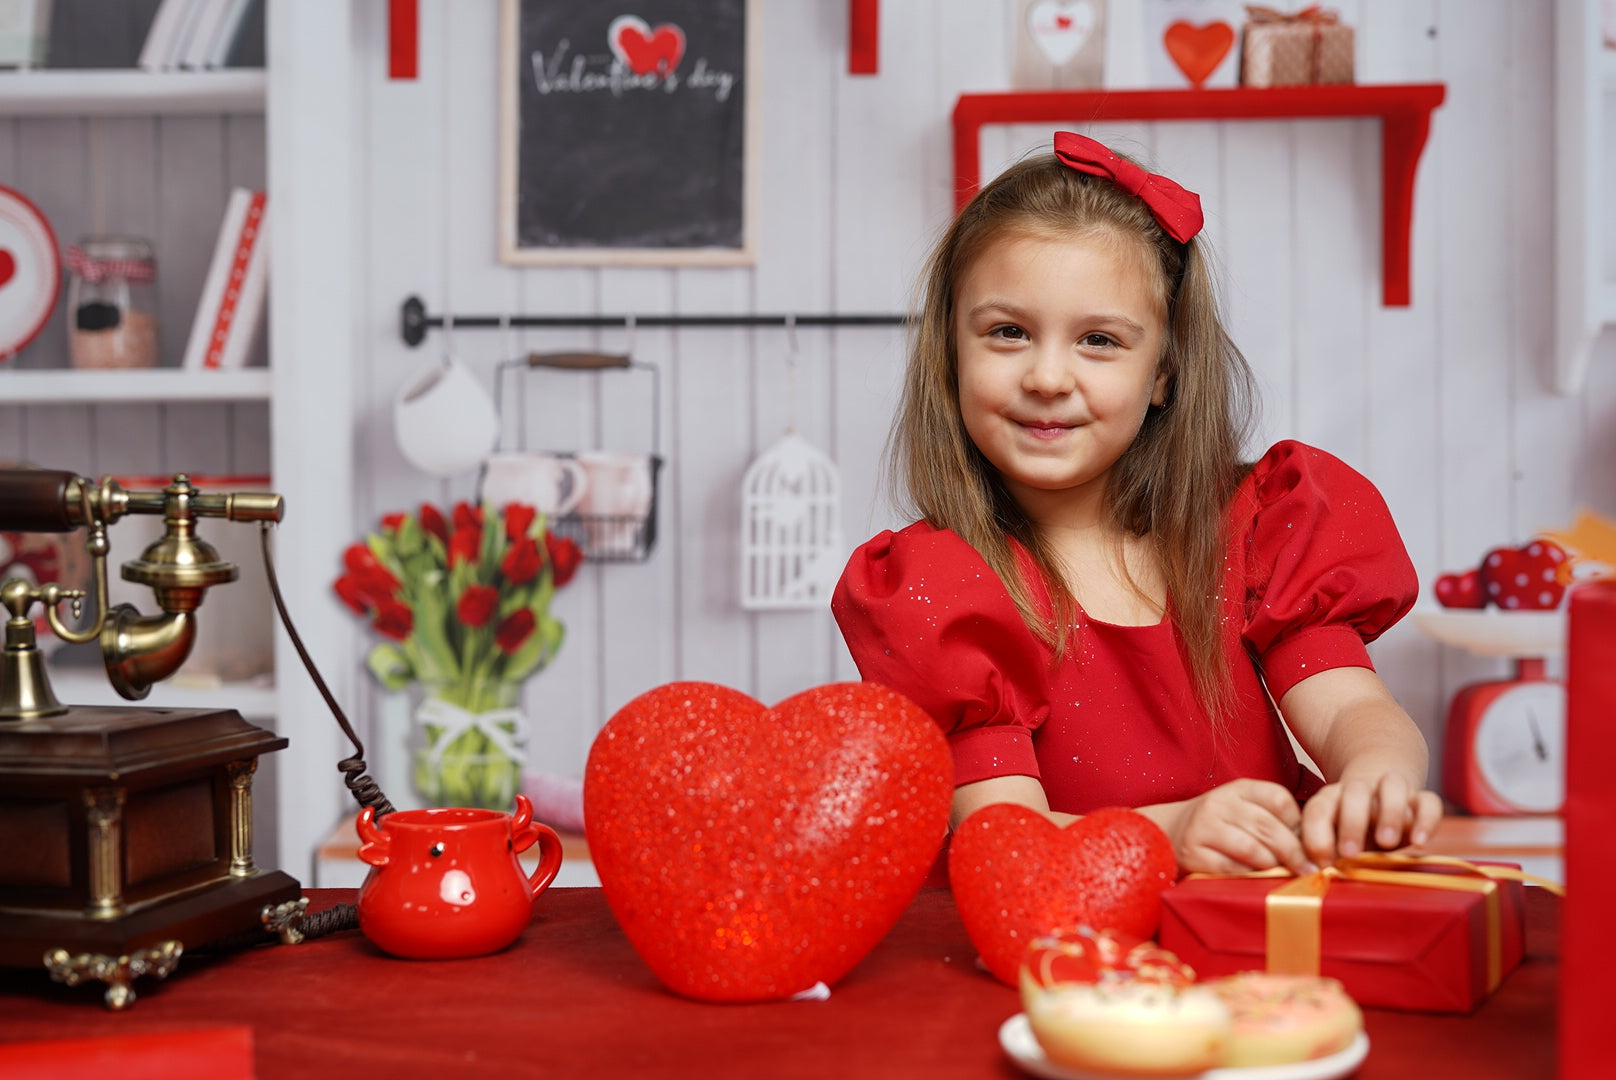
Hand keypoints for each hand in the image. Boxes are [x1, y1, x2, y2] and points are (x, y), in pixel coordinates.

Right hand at [1163, 779, 1310, 875]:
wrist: (1169, 832)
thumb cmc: (1219, 826)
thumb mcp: (1244, 810)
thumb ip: (1274, 820)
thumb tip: (1314, 845)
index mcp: (1239, 789)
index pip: (1279, 800)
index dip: (1299, 824)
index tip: (1308, 844)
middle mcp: (1219, 802)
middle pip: (1269, 827)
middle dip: (1294, 853)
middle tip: (1308, 870)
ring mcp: (1203, 826)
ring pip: (1252, 849)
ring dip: (1271, 866)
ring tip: (1279, 874)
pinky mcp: (1192, 851)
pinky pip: (1230, 868)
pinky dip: (1246, 875)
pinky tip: (1251, 878)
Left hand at [1300, 773, 1442, 866]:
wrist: (1376, 798)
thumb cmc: (1346, 831)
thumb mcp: (1330, 840)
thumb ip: (1319, 852)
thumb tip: (1308, 874)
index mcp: (1331, 799)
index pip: (1318, 809)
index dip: (1317, 835)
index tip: (1322, 863)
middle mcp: (1360, 790)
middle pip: (1355, 791)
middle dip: (1352, 822)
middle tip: (1350, 853)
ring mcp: (1391, 792)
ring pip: (1393, 785)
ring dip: (1390, 813)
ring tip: (1387, 843)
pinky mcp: (1420, 800)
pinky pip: (1429, 801)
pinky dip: (1426, 820)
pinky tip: (1419, 843)